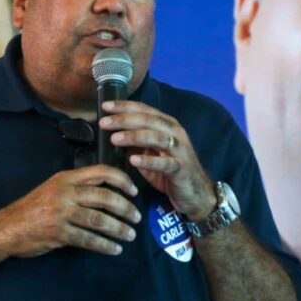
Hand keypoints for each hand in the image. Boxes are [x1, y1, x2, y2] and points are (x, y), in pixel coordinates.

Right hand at [0, 164, 140, 261]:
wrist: (6, 228)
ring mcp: (61, 213)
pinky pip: (88, 239)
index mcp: (66, 178)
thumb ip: (77, 186)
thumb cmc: (33, 207)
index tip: (134, 191)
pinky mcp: (58, 233)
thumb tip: (108, 191)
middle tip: (137, 217)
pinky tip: (114, 249)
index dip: (122, 180)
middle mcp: (65, 192)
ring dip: (119, 229)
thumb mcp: (53, 188)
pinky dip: (105, 245)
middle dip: (125, 208)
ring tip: (130, 235)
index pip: (101, 172)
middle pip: (105, 197)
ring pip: (99, 219)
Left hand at [99, 100, 216, 220]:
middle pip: (148, 120)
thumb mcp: (151, 154)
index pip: (144, 110)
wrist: (196, 194)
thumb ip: (136, 143)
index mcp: (167, 125)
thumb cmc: (170, 172)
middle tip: (104, 123)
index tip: (105, 106)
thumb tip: (112, 134)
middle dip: (124, 119)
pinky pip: (164, 163)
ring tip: (115, 139)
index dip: (124, 106)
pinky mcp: (181, 168)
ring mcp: (180, 150)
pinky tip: (133, 160)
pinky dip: (149, 160)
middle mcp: (175, 132)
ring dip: (134, 137)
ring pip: (156, 137)